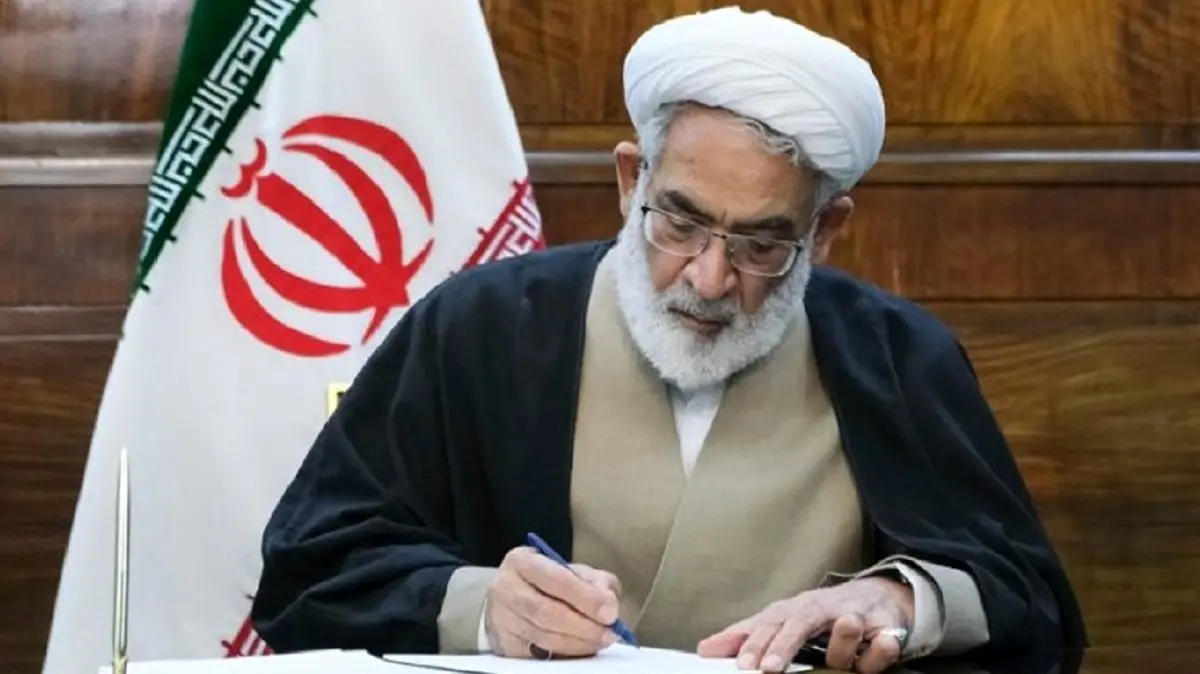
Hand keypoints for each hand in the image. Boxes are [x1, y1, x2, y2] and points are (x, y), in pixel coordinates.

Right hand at [484, 546, 622, 657]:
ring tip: (600, 640)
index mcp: (521, 562)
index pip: (555, 579)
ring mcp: (502, 618)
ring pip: (544, 636)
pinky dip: (565, 653)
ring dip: (578, 642)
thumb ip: (594, 581)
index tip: (609, 613)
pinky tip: (581, 648)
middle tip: (609, 632)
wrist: (512, 598)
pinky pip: (538, 654)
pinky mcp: (505, 644)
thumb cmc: (547, 583)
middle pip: (547, 612)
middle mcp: (505, 588)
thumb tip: (608, 604)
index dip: (585, 597)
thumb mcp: (572, 570)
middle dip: (584, 626)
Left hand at [697, 577, 913, 673]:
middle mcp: (822, 609)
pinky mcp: (888, 627)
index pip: (769, 624)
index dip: (754, 643)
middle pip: (800, 623)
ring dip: (840, 639)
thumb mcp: (782, 621)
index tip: (742, 665)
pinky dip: (882, 648)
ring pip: (846, 626)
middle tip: (768, 667)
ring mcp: (857, 616)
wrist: (877, 595)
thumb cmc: (820, 614)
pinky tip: (879, 650)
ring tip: (831, 652)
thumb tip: (706, 649)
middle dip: (784, 644)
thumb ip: (748, 636)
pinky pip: (886, 641)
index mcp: (794, 610)